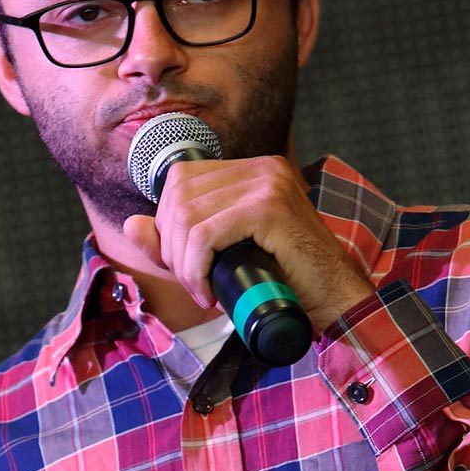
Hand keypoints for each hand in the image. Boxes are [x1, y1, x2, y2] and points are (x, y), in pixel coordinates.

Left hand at [123, 153, 376, 333]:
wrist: (336, 303)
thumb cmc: (288, 283)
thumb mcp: (225, 258)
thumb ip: (180, 241)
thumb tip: (132, 225)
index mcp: (252, 170)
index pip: (181, 180)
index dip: (169, 225)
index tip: (188, 266)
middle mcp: (261, 168)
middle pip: (178, 195)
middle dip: (172, 247)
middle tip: (195, 284)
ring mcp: (267, 183)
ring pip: (188, 217)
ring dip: (185, 265)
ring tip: (204, 291)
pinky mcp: (269, 208)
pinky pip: (206, 235)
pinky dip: (197, 269)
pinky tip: (211, 292)